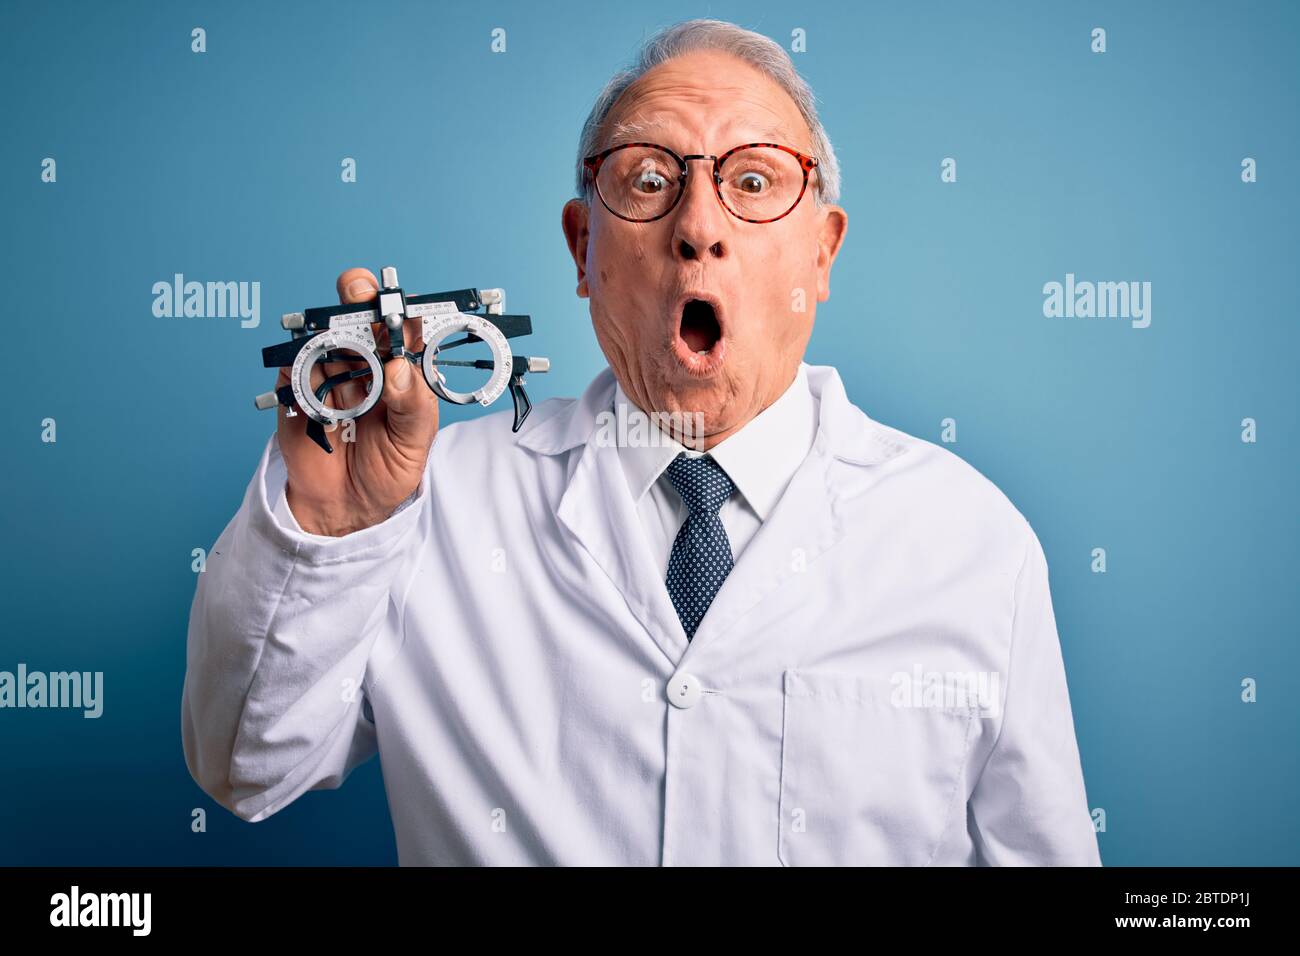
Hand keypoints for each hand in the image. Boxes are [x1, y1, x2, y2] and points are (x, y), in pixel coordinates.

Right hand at [278, 268, 438, 535]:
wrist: (347, 504)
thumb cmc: (388, 467)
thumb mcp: (415, 442)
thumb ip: (413, 406)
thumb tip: (401, 369)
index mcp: (403, 367)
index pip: (407, 326)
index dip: (407, 309)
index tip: (406, 304)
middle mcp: (366, 360)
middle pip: (361, 313)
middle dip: (360, 295)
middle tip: (360, 291)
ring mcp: (329, 370)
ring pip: (325, 332)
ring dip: (331, 330)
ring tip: (340, 346)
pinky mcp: (297, 386)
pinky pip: (294, 366)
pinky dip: (301, 366)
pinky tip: (313, 381)